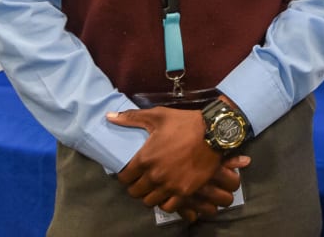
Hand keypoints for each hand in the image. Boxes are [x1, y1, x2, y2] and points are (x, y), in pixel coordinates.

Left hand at [108, 107, 250, 220]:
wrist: (214, 133)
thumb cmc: (184, 123)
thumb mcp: (158, 116)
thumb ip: (132, 118)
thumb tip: (109, 117)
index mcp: (145, 158)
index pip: (124, 177)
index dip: (125, 175)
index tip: (130, 172)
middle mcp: (155, 175)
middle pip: (135, 192)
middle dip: (135, 186)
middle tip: (141, 179)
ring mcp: (170, 185)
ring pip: (150, 201)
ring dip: (149, 195)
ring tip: (153, 187)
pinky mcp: (185, 191)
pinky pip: (168, 206)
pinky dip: (165, 202)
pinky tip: (167, 194)